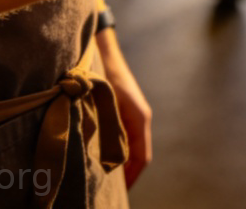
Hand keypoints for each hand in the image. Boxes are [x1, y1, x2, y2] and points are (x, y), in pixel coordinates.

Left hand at [96, 29, 152, 189]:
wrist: (104, 52)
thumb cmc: (103, 77)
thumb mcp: (105, 106)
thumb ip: (109, 131)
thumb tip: (108, 159)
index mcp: (140, 119)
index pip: (142, 157)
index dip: (131, 177)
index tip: (119, 193)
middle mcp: (142, 118)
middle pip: (140, 155)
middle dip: (128, 175)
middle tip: (110, 191)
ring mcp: (136, 114)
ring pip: (135, 146)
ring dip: (124, 164)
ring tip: (107, 180)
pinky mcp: (128, 111)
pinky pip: (129, 138)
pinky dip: (121, 152)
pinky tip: (105, 158)